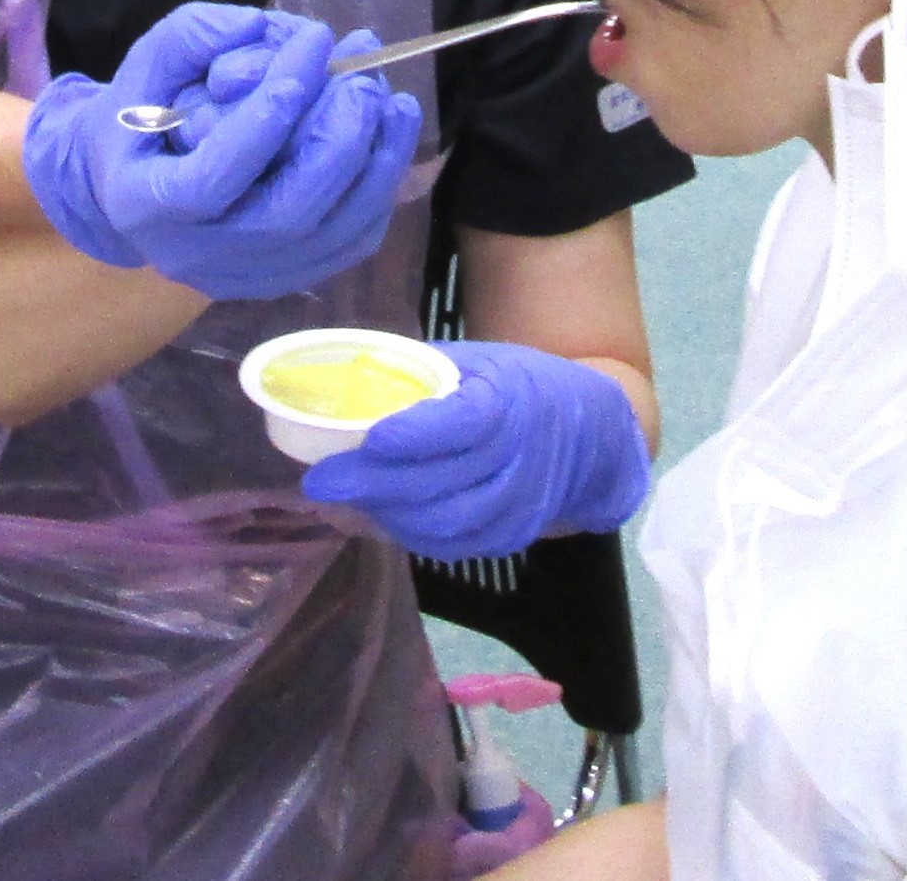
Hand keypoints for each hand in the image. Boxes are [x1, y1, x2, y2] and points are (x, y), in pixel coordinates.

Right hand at [23, 9, 420, 298]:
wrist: (131, 190)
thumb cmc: (140, 118)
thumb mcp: (146, 64)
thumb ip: (192, 37)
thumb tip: (259, 28)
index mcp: (144, 202)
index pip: (212, 177)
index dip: (265, 119)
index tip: (311, 49)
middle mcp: (194, 255)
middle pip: (286, 215)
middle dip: (337, 140)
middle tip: (365, 78)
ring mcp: (243, 277)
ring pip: (330, 235)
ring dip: (375, 165)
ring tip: (396, 103)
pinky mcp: (282, 279)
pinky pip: (348, 245)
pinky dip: (378, 192)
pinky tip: (388, 139)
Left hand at [301, 340, 649, 560]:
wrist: (587, 429)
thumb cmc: (512, 382)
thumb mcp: (472, 361)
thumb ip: (414, 376)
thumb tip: (336, 389)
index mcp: (508, 400)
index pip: (462, 423)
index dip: (414, 435)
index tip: (367, 439)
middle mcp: (520, 457)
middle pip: (442, 484)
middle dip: (374, 486)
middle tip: (320, 482)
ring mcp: (520, 504)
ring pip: (445, 524)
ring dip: (386, 516)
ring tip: (342, 501)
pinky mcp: (513, 536)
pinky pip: (455, 546)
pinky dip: (411, 535)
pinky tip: (380, 517)